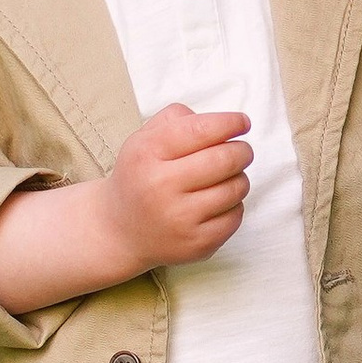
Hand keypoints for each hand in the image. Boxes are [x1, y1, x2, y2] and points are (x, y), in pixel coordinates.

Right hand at [105, 103, 252, 271]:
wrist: (119, 230)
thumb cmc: (140, 176)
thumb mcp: (144, 139)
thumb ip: (177, 118)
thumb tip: (221, 122)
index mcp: (147, 153)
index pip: (201, 130)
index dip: (230, 123)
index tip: (242, 122)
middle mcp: (160, 186)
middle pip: (225, 159)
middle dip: (242, 150)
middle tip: (241, 151)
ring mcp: (179, 218)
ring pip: (236, 187)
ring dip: (239, 177)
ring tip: (226, 177)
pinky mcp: (196, 244)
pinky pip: (236, 216)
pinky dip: (235, 205)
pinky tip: (218, 202)